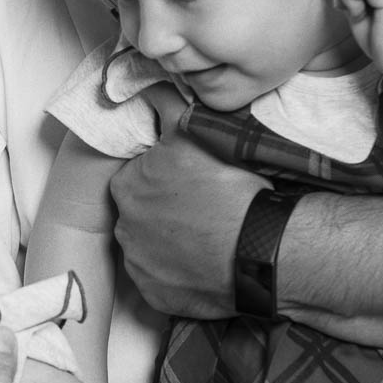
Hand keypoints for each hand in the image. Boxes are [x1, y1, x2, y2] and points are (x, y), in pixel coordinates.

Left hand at [110, 84, 264, 316]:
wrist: (259, 247)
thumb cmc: (228, 186)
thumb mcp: (192, 132)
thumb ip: (165, 105)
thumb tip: (147, 85)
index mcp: (126, 187)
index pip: (137, 177)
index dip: (163, 177)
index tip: (189, 181)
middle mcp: (124, 228)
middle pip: (140, 213)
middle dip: (163, 210)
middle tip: (201, 209)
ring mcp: (140, 267)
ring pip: (150, 248)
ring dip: (169, 242)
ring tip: (206, 237)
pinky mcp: (157, 297)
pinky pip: (163, 282)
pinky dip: (179, 275)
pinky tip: (204, 264)